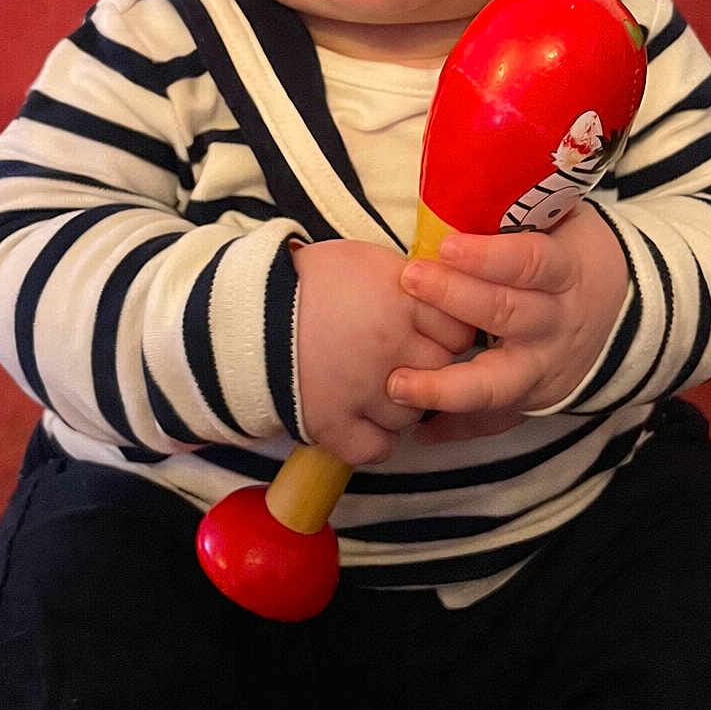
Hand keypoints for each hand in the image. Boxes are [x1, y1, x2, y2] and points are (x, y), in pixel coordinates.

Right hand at [293, 239, 474, 466]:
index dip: (445, 332)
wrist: (251, 308)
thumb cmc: (313, 279)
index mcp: (402, 302)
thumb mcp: (370, 261)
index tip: (426, 331)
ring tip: (376, 385)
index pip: (459, 333)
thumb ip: (415, 283)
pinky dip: (376, 440)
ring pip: (413, 415)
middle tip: (400, 357)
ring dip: (402, 405)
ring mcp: (362, 389)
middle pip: (441, 374)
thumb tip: (449, 298)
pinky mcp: (331, 422)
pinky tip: (366, 421)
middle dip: (426, 367)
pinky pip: (377, 448)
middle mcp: (390, 347)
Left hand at [387, 203, 628, 432]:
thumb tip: (462, 172)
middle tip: (409, 279)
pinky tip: (419, 429)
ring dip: (447, 385)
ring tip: (397, 382)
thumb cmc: (572, 254)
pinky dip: (457, 427)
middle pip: (509, 315)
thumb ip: (522, 209)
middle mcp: (557, 323)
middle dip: (456, 299)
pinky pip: (495, 421)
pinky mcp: (532, 400)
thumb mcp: (564, 222)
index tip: (448, 243)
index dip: (491, 256)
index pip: (533, 263)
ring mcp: (545, 368)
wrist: (624, 312)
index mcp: (567, 271)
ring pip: (499, 382)